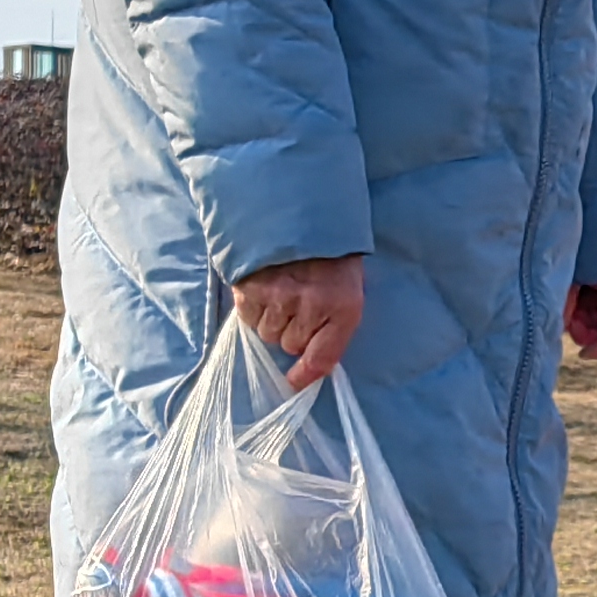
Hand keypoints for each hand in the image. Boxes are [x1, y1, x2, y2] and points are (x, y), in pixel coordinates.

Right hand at [234, 254, 364, 389]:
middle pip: (290, 345)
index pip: (323, 357)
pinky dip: (254, 307)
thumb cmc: (330, 256)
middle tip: (297, 304)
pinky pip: (248, 317)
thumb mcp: (347, 288)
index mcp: (343, 307)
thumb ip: (334, 325)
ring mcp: (278, 296)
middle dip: (292, 331)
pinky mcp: (250, 288)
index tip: (295, 382)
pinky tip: (264, 286)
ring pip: (267, 333)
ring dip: (272, 319)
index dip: (307, 374)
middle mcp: (311, 306)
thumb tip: (312, 363)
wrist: (302, 214)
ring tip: (281, 290)